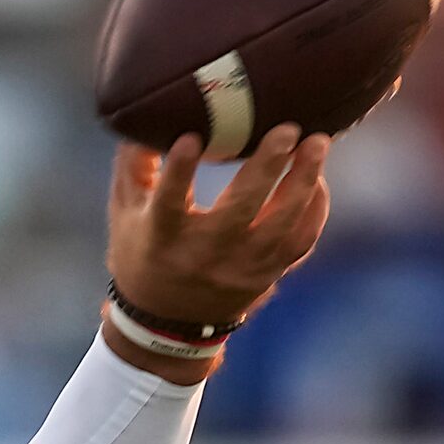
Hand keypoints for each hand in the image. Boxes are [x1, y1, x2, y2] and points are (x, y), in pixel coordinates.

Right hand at [105, 126, 331, 329]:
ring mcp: (241, 268)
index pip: (168, 203)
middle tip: (287, 129)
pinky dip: (314, 210)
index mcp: (163, 237)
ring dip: (303, 182)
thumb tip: (144, 118)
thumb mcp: (125, 214)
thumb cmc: (144, 254)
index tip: (190, 138)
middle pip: (240, 210)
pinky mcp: (266, 275)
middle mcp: (205, 254)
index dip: (178, 172)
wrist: (167, 325)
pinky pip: (300, 243)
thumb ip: (134, 167)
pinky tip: (317, 179)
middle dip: (267, 166)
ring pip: (281, 226)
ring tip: (318, 143)